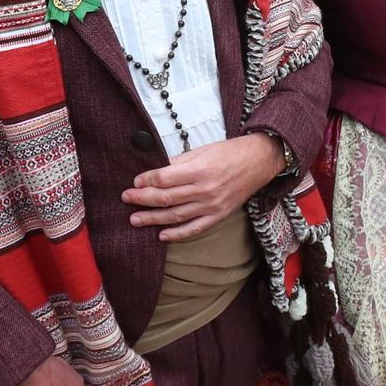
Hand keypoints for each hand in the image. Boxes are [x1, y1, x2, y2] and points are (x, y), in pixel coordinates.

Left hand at [123, 132, 281, 241]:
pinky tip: (161, 235)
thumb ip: (179, 163)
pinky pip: (195, 228)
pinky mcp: (219, 215)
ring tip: (135, 219)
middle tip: (126, 199)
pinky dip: (177, 234)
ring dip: (153, 218)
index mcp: (200, 170)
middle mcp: (205, 189)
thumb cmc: (229, 152)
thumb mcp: (202, 150)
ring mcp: (212, 205)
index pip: (165, 178)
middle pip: (166, 198)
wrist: (259, 161)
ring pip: (176, 215)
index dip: (147, 180)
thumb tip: (155, 172)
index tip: (134, 182)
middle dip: (142, 199)